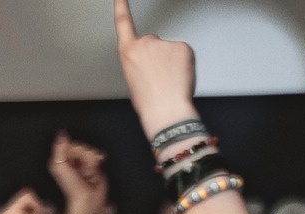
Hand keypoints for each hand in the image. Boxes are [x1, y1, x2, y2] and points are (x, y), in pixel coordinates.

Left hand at [49, 133, 110, 213]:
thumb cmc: (73, 189)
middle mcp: (72, 160)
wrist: (88, 201)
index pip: (70, 143)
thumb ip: (59, 149)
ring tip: (87, 174)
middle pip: (81, 146)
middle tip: (81, 171)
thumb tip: (61, 134)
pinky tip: (94, 172)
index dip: (74, 151)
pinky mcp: (95, 166)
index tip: (74, 161)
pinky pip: (98, 155)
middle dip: (83, 157)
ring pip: (90, 150)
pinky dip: (97, 162)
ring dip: (90, 162)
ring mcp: (84, 163)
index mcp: (61, 160)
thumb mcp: (60, 167)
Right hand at [114, 0, 199, 142]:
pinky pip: (183, 52)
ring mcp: (164, 43)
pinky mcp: (181, 46)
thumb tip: (152, 60)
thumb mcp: (133, 79)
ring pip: (169, 49)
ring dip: (170, 61)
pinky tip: (178, 76)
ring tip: (168, 80)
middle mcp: (145, 43)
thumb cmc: (150, 102)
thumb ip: (139, 62)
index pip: (123, 22)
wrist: (166, 111)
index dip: (121, 6)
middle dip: (157, 56)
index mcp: (129, 52)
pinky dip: (183, 63)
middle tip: (158, 77)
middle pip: (153, 42)